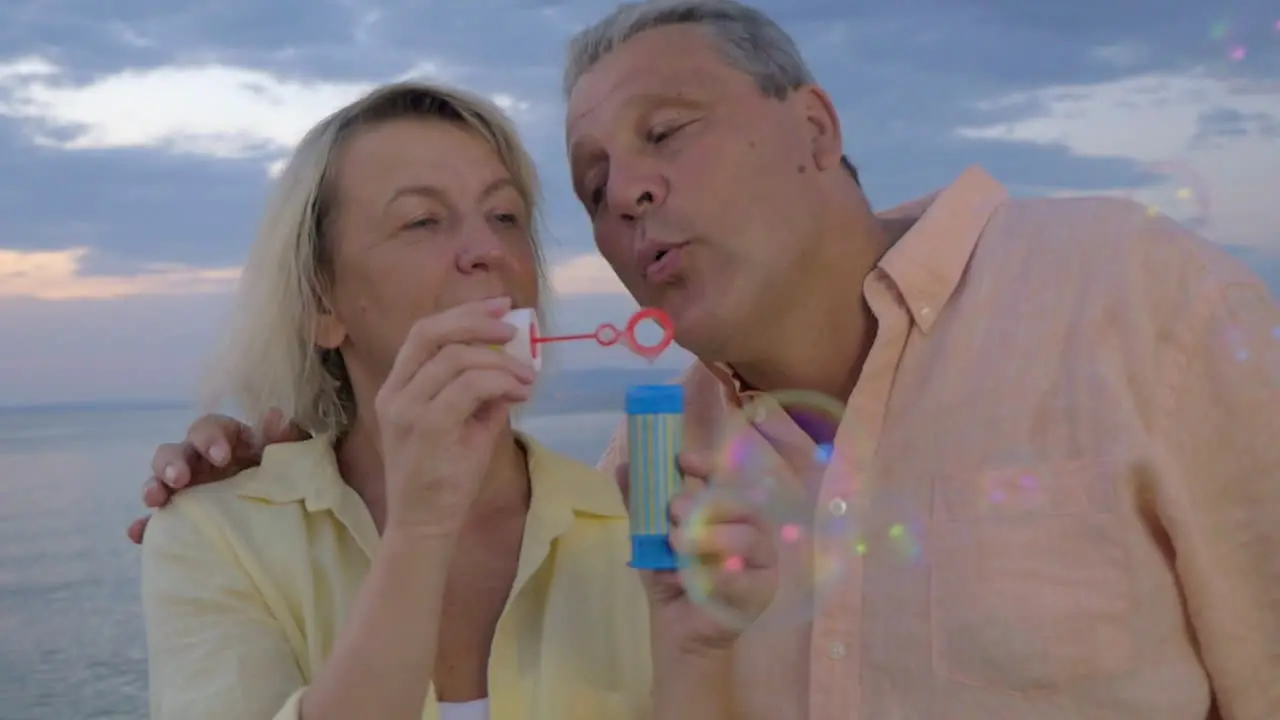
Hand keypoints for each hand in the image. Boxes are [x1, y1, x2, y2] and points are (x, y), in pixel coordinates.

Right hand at [127, 408, 309, 542]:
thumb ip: (284, 438)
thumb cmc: (285, 477)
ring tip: (156, 499)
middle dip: (174, 461)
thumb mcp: (290, 456)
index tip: (222, 456)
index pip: (210, 427)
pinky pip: (155, 520)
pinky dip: (144, 525)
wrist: (286, 514)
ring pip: (159, 480)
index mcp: (226, 441)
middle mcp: (200, 461)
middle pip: (176, 451)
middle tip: (180, 478)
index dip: (210, 438)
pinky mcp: (179, 517)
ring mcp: (186, 489)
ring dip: (153, 486)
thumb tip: (275, 416)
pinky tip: (139, 533)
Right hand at [377, 297, 536, 537]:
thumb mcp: (464, 427)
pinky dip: (501, 381)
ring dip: (500, 362)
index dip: (462, 313)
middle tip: (514, 329)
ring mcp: (408, 410)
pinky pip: (470, 386)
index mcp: (397, 389)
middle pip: (432, 333)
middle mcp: (395, 394)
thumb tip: (513, 366)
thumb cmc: (443, 480)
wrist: (424, 526)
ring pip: (456, 358)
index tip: (500, 308)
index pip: (423, 333)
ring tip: (526, 378)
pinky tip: (520, 392)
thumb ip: (481, 394)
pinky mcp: (428, 427)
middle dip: (477, 322)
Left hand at [618, 451, 777, 656]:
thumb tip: (622, 467)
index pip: (728, 477)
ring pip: (746, 536)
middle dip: (704, 504)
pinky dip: (715, 575)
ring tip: (677, 545)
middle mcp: (752, 528)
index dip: (709, 464)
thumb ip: (641, 504)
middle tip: (674, 513)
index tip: (682, 460)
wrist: (679, 629)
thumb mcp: (651, 538)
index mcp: (728, 511)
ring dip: (709, 536)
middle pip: (740, 503)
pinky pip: (744, 576)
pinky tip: (691, 579)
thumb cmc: (671, 578)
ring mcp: (762, 560)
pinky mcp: (762, 590)